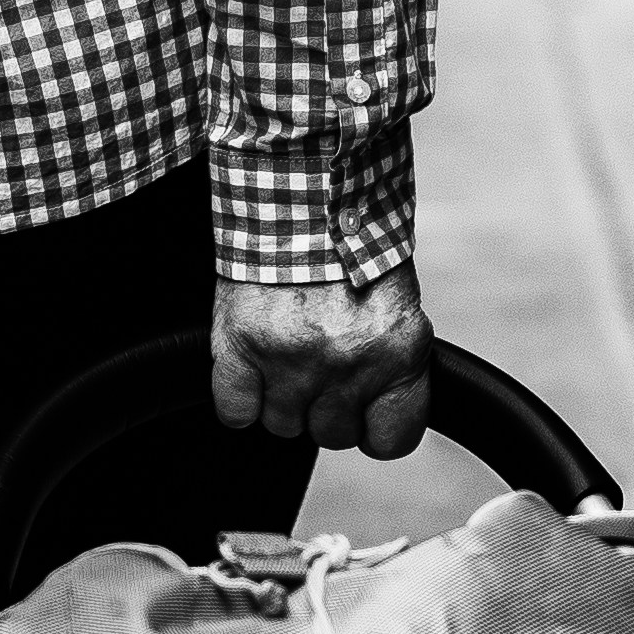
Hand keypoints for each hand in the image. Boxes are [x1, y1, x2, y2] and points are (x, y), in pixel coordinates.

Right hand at [211, 258, 428, 458]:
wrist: (302, 193)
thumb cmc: (351, 244)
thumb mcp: (396, 305)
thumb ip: (391, 364)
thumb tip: (376, 412)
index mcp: (398, 350)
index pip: (391, 440)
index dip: (374, 428)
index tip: (365, 412)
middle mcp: (347, 360)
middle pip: (331, 434)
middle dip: (324, 405)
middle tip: (319, 359)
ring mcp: (290, 358)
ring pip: (282, 425)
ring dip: (282, 397)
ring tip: (286, 350)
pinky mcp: (240, 346)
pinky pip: (236, 412)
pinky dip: (240, 398)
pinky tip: (252, 366)